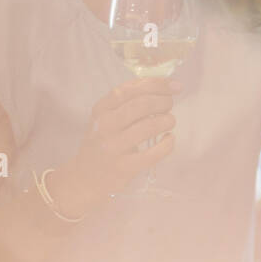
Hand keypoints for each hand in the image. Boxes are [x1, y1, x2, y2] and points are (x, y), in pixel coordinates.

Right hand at [53, 78, 179, 209]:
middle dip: (163, 101)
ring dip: (167, 120)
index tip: (174, 86)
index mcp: (101, 109)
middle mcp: (105, 125)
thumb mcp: (107, 117)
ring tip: (169, 121)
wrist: (87, 177)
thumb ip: (129, 100)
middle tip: (169, 104)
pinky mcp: (125, 167)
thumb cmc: (103, 141)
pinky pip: (154, 153)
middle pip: (142, 105)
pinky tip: (169, 139)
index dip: (157, 84)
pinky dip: (168, 144)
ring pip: (149, 126)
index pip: (131, 89)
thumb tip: (165, 84)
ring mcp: (114, 147)